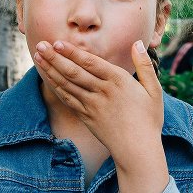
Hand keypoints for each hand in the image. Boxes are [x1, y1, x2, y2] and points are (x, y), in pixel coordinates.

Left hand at [34, 39, 169, 192]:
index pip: (91, 62)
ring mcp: (92, 106)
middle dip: (55, 58)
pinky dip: (56, 88)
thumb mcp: (154, 90)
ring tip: (38, 57)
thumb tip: (137, 42)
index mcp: (119, 81)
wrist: (137, 150)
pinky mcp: (86, 118)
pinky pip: (68, 100)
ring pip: (67, 85)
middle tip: (40, 45)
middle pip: (74, 72)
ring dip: (51, 70)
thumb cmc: (149, 120)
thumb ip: (144, 65)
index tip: (57, 42)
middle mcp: (102, 92)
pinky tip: (48, 78)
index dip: (72, 52)